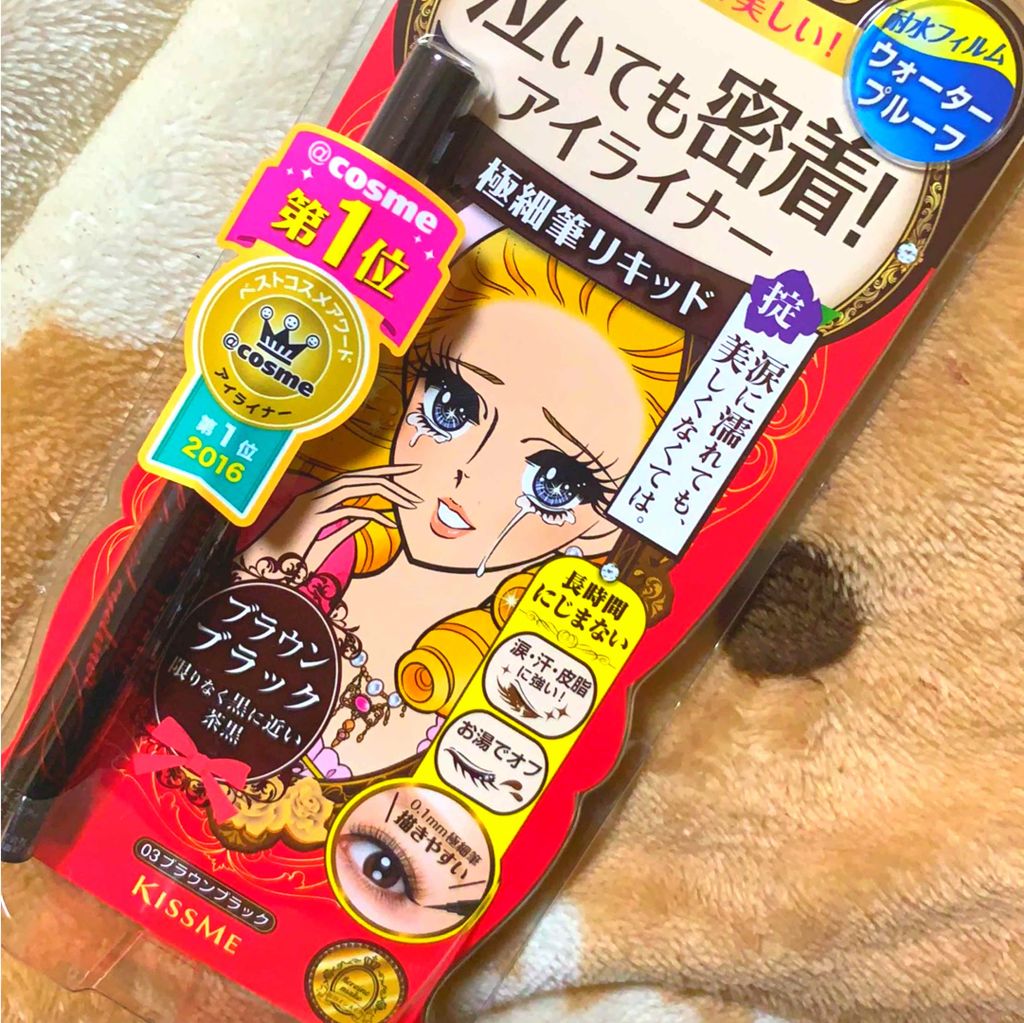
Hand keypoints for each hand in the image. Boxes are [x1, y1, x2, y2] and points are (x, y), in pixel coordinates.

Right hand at [243, 465, 421, 571]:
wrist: (263, 572)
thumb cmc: (292, 560)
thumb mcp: (327, 540)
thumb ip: (347, 526)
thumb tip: (371, 517)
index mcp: (318, 497)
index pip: (355, 478)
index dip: (381, 472)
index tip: (405, 471)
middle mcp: (315, 495)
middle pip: (359, 476)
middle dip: (390, 473)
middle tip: (415, 470)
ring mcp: (312, 504)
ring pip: (356, 486)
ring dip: (386, 491)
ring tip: (409, 501)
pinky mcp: (313, 518)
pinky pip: (350, 511)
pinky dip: (374, 516)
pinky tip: (391, 524)